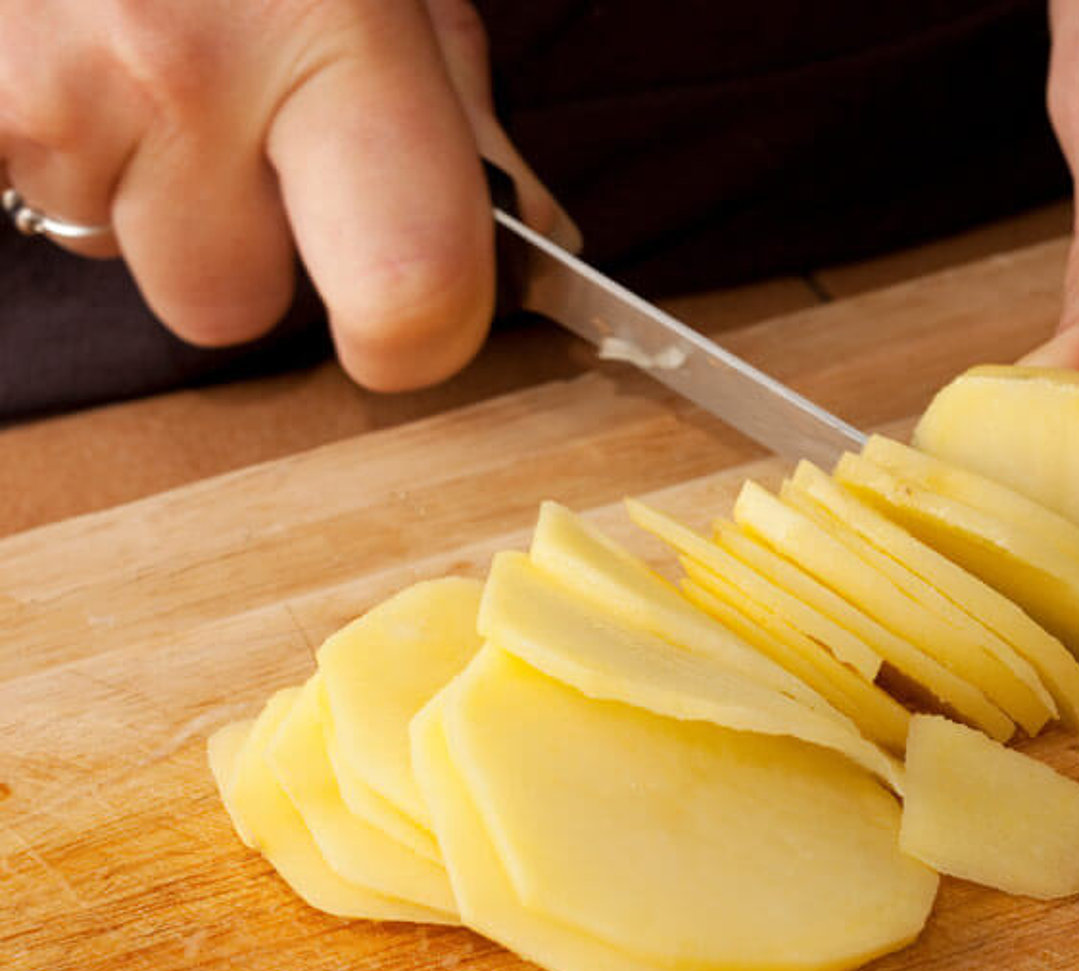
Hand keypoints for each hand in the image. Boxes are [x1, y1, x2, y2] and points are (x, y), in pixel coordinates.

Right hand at [0, 0, 571, 390]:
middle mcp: (178, 71)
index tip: (414, 317)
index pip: (410, 291)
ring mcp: (46, 85)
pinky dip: (67, 140)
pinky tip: (86, 41)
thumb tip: (532, 234)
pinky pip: (30, 183)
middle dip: (250, 253)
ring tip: (159, 53)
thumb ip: (455, 99)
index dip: (420, 333)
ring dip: (147, 188)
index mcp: (331, 32)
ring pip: (117, 252)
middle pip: (229, 306)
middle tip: (257, 138)